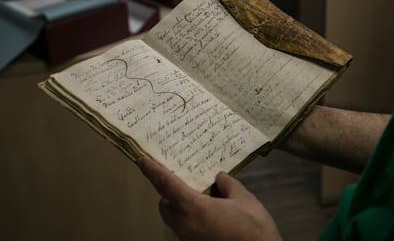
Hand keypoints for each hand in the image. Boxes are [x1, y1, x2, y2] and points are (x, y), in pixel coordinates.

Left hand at [138, 157, 282, 240]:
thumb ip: (228, 184)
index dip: (152, 171)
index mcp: (193, 208)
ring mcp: (188, 239)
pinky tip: (209, 215)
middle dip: (168, 193)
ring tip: (200, 198)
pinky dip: (189, 218)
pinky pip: (185, 228)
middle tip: (182, 181)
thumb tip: (219, 177)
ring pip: (174, 219)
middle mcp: (184, 225)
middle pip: (165, 205)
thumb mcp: (244, 199)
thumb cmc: (252, 228)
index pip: (166, 184)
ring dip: (179, 207)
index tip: (141, 160)